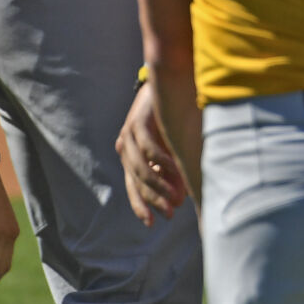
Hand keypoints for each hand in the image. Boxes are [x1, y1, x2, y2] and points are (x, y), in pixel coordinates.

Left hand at [116, 81, 186, 225]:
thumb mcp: (170, 146)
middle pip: (137, 183)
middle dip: (155, 201)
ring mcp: (129, 135)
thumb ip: (170, 169)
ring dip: (160, 187)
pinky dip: (165, 163)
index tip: (153, 224)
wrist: (167, 79)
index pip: (134, 188)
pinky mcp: (138, 124)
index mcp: (131, 156)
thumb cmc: (172, 114)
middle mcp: (125, 148)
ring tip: (176, 198)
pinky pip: (150, 150)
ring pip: (143, 170)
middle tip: (170, 214)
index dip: (142, 206)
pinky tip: (178, 170)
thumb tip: (178, 195)